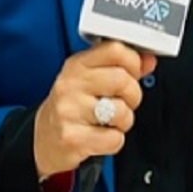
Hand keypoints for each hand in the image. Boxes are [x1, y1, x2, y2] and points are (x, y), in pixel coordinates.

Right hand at [32, 42, 157, 177]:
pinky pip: (114, 139)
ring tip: (108, 121)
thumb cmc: (72, 107)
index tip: (132, 73)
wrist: (44, 140)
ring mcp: (69, 111)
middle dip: (132, 96)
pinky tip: (100, 136)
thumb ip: (122, 67)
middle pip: (123, 80)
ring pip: (121, 111)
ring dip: (123, 121)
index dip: (133, 62)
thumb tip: (149, 59)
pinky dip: (114, 141)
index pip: (115, 50)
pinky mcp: (72, 138)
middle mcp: (70, 84)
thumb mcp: (92, 80)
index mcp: (77, 65)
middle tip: (122, 102)